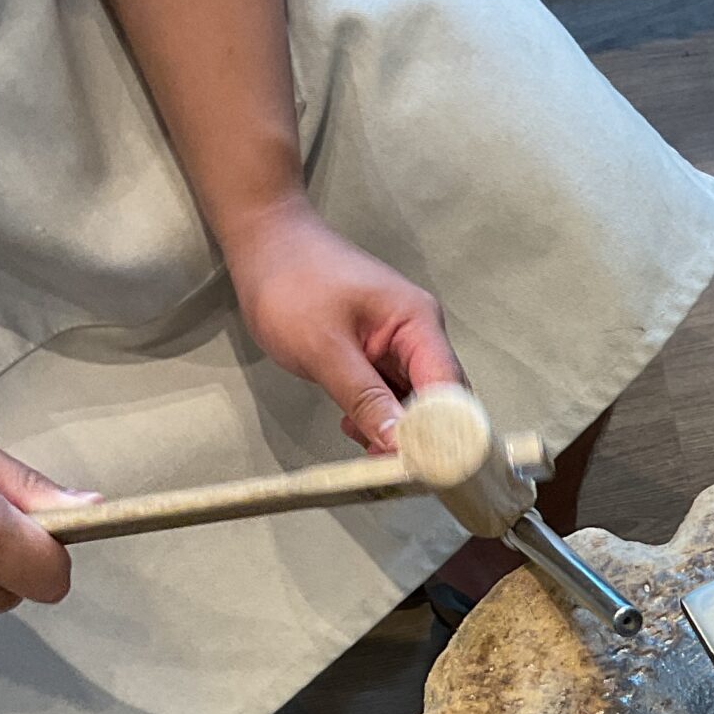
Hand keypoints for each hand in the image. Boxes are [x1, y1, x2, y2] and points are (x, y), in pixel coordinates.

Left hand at [224, 200, 463, 451]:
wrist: (265, 242)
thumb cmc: (290, 281)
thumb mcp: (323, 348)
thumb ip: (364, 398)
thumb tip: (398, 444)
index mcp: (418, 322)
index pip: (448, 388)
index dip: (444, 433)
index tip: (425, 469)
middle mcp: (420, 334)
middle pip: (441, 399)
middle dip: (421, 438)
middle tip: (392, 471)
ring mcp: (401, 344)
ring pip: (416, 401)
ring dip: (397, 430)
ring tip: (365, 449)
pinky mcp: (381, 352)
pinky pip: (393, 394)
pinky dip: (380, 416)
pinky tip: (355, 427)